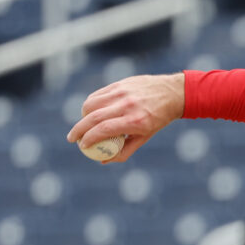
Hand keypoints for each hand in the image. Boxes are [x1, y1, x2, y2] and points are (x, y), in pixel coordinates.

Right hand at [66, 73, 185, 162]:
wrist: (171, 93)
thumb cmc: (158, 118)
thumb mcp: (145, 137)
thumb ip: (125, 150)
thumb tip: (104, 160)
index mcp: (135, 121)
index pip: (103, 130)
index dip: (89, 139)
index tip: (82, 146)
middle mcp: (127, 105)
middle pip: (93, 117)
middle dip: (78, 130)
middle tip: (72, 139)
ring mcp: (121, 92)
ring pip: (91, 104)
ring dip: (82, 117)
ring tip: (84, 126)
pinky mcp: (118, 84)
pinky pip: (97, 95)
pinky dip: (90, 105)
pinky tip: (90, 112)